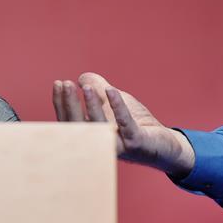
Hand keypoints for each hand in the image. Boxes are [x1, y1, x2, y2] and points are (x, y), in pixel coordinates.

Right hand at [52, 72, 194, 176]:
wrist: (163, 144)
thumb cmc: (136, 124)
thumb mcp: (115, 102)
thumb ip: (99, 88)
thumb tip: (82, 77)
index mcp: (92, 135)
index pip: (70, 120)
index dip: (62, 103)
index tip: (58, 83)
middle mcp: (101, 143)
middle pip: (79, 126)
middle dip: (71, 105)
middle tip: (65, 85)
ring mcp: (119, 145)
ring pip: (100, 127)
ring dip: (92, 106)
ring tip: (86, 87)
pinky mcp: (136, 142)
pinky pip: (125, 124)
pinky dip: (118, 107)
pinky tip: (111, 91)